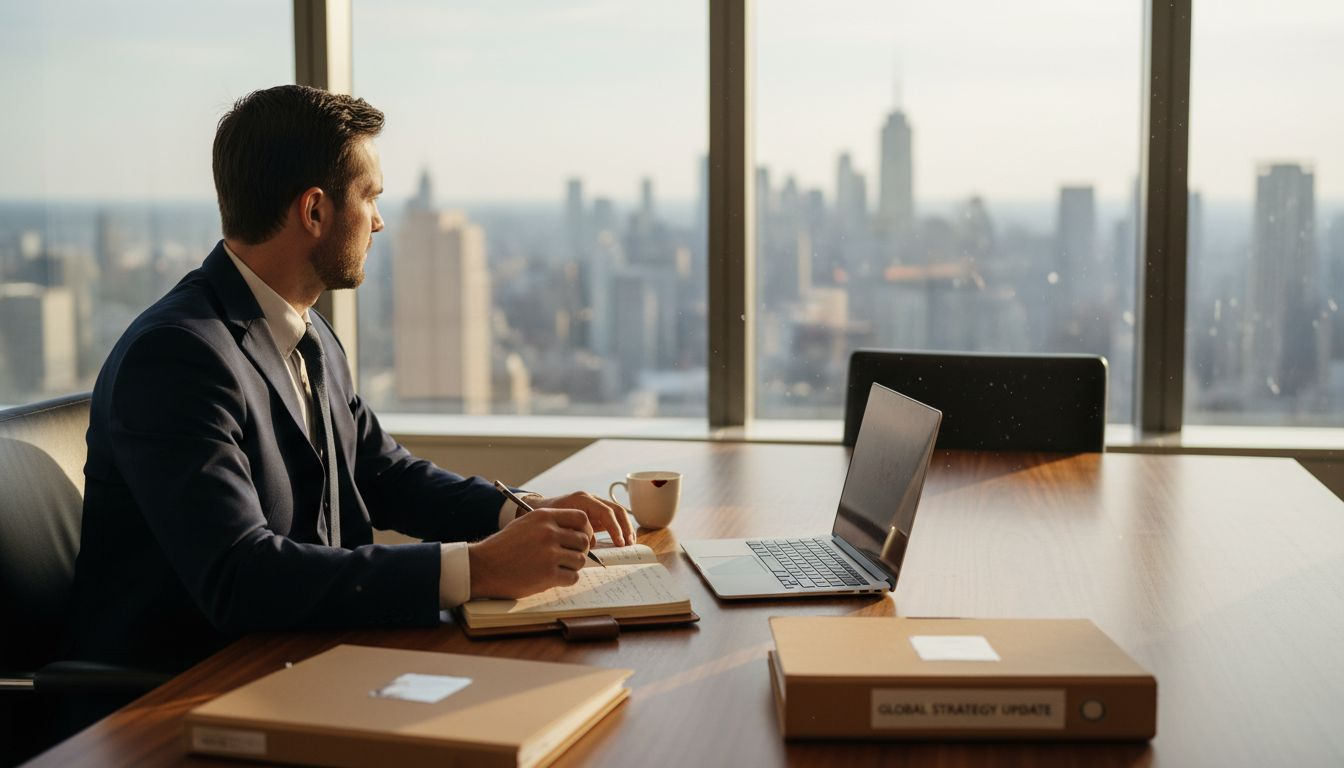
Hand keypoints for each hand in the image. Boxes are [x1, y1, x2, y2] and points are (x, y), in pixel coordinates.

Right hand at [468, 508, 592, 597]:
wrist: (483, 566)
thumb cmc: (503, 547)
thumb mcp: (525, 524)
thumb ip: (549, 523)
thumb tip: (575, 530)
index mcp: (544, 517)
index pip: (581, 518)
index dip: (585, 530)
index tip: (580, 539)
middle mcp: (548, 532)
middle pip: (583, 540)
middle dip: (579, 550)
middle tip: (569, 557)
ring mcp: (549, 553)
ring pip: (580, 560)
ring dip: (573, 566)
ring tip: (559, 568)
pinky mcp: (548, 574)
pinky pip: (573, 577)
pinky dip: (567, 579)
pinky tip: (554, 578)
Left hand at [528, 490, 633, 546]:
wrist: (538, 509)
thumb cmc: (546, 517)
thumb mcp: (558, 524)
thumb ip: (573, 533)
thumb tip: (590, 546)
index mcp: (582, 500)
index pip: (606, 512)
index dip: (615, 528)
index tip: (619, 543)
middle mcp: (591, 500)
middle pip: (616, 510)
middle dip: (625, 527)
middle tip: (628, 544)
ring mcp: (595, 505)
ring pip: (617, 513)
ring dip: (626, 528)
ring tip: (630, 543)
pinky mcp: (595, 514)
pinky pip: (612, 519)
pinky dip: (619, 529)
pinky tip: (623, 541)